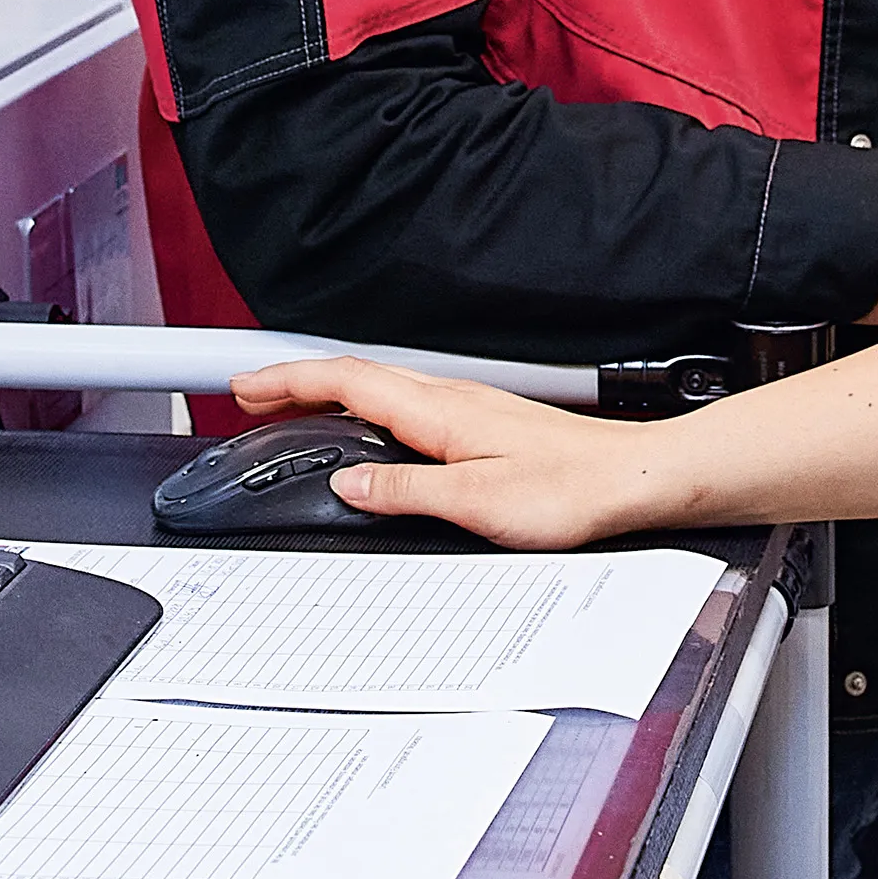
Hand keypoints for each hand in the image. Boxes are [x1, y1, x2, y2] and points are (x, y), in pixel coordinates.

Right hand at [226, 357, 683, 550]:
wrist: (631, 478)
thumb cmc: (569, 489)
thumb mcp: (474, 502)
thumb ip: (405, 490)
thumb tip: (351, 485)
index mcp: (437, 410)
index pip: (345, 380)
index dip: (288, 382)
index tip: (246, 388)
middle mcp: (449, 397)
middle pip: (354, 376)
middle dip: (294, 381)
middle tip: (248, 396)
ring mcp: (465, 406)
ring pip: (377, 387)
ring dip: (326, 392)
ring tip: (289, 409)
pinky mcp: (480, 421)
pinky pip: (402, 402)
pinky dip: (362, 407)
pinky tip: (363, 429)